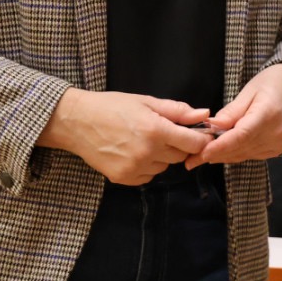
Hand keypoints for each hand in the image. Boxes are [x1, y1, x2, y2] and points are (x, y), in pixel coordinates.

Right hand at [39, 89, 210, 185]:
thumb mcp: (146, 102)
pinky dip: (147, 166)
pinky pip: (148, 175)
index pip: (193, 143)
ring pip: (164, 167)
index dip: (201, 139)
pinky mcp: (124, 178)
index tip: (200, 134)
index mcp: (155, 130)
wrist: (77, 122)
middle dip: (179, 145)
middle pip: (181, 156)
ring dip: (162, 156)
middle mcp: (147, 152)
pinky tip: (133, 151)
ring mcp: (135, 168)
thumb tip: (204, 114)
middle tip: (165, 132)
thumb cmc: (112, 107)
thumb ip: (177, 110)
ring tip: (144, 140)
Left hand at [186, 64, 281, 168]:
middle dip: (214, 154)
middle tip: (190, 159)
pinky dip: (236, 153)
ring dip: (223, 156)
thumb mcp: (249, 90)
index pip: (240, 136)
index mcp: (269, 114)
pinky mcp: (280, 149)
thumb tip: (212, 126)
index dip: (219, 147)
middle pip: (240, 149)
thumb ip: (232, 111)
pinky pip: (252, 155)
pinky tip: (222, 151)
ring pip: (244, 155)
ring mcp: (280, 143)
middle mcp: (277, 133)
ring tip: (200, 157)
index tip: (200, 153)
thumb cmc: (273, 82)